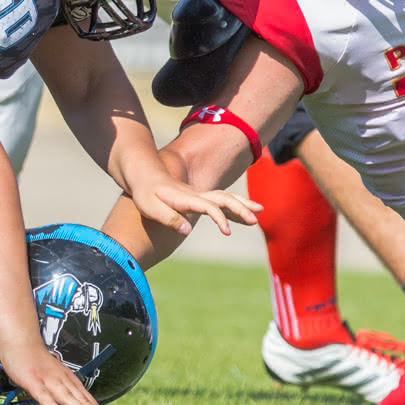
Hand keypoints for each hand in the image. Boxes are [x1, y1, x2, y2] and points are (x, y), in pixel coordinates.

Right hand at [0, 341, 118, 404]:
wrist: (22, 342)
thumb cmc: (38, 363)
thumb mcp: (57, 378)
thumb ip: (66, 393)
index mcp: (70, 381)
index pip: (89, 401)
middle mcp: (63, 381)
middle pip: (82, 401)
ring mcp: (48, 381)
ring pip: (66, 397)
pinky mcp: (33, 381)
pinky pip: (42, 394)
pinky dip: (50, 403)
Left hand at [129, 170, 261, 236]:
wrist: (144, 173)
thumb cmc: (145, 193)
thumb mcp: (150, 207)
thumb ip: (169, 218)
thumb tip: (187, 230)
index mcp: (185, 197)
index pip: (208, 206)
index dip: (219, 217)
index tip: (227, 231)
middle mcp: (195, 194)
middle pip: (223, 198)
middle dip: (240, 208)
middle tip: (255, 219)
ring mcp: (198, 194)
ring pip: (225, 197)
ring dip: (242, 204)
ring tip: (260, 212)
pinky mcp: (198, 198)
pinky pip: (221, 201)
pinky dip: (234, 207)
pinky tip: (243, 214)